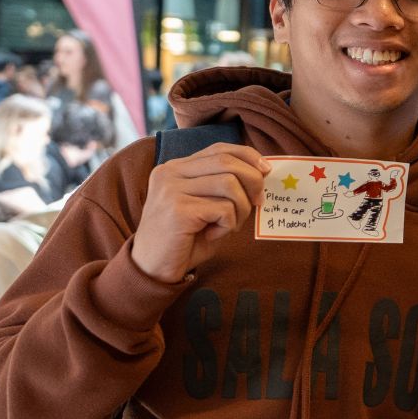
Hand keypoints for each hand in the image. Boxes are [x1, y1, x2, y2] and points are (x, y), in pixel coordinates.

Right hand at [132, 143, 270, 283]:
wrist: (152, 269)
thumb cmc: (185, 239)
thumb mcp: (206, 206)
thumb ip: (225, 187)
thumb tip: (262, 172)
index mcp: (176, 167)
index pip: (219, 149)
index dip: (248, 156)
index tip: (266, 171)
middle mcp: (171, 172)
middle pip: (227, 162)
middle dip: (253, 181)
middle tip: (258, 203)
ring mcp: (171, 189)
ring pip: (229, 184)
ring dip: (241, 208)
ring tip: (230, 225)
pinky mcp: (178, 210)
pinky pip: (223, 209)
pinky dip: (228, 224)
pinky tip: (213, 235)